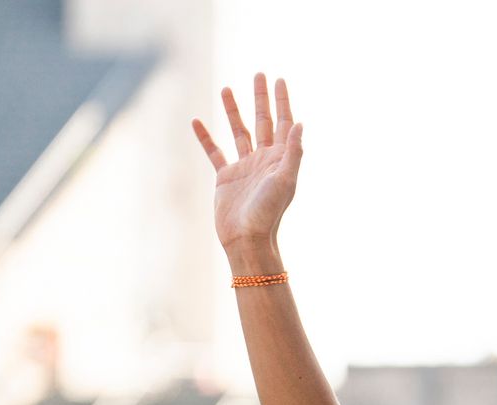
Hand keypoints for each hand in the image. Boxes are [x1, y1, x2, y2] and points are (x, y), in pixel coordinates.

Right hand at [192, 73, 303, 253]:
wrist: (247, 239)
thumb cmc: (268, 212)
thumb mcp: (284, 180)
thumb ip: (293, 152)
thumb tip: (300, 123)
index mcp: (279, 159)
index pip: (283, 123)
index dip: (282, 101)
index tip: (279, 79)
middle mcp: (263, 160)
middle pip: (262, 121)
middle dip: (261, 98)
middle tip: (259, 75)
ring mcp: (244, 167)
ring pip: (238, 132)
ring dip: (233, 111)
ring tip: (227, 89)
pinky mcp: (225, 177)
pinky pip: (214, 152)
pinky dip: (205, 137)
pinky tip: (197, 122)